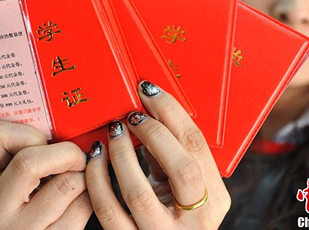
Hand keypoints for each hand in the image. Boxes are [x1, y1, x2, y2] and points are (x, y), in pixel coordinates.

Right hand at [0, 121, 92, 229]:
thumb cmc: (23, 212)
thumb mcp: (6, 185)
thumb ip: (25, 156)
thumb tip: (67, 128)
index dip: (31, 133)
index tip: (47, 143)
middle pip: (30, 161)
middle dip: (66, 153)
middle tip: (79, 158)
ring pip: (66, 184)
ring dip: (83, 176)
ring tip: (80, 181)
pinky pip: (82, 208)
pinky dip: (89, 198)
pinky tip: (81, 201)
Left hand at [85, 81, 230, 228]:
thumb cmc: (171, 216)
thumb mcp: (180, 187)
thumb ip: (167, 156)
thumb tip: (146, 111)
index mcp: (214, 198)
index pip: (198, 146)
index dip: (171, 112)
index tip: (148, 91)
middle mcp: (196, 219)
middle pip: (182, 169)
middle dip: (154, 132)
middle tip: (132, 113)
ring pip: (139, 193)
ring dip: (121, 154)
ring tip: (112, 132)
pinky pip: (109, 210)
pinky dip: (97, 179)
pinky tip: (94, 158)